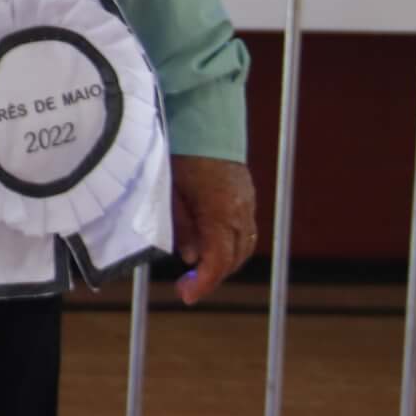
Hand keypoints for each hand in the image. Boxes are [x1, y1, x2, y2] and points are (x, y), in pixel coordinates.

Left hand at [171, 154, 258, 305]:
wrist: (202, 119)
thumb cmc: (179, 153)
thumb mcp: (169, 191)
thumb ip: (180, 225)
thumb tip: (189, 256)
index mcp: (219, 210)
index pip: (218, 259)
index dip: (204, 282)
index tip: (186, 296)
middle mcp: (240, 210)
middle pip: (235, 257)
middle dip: (212, 276)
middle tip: (187, 286)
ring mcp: (247, 202)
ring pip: (243, 246)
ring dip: (223, 262)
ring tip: (197, 270)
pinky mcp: (247, 195)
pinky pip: (244, 230)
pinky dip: (229, 244)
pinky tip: (208, 245)